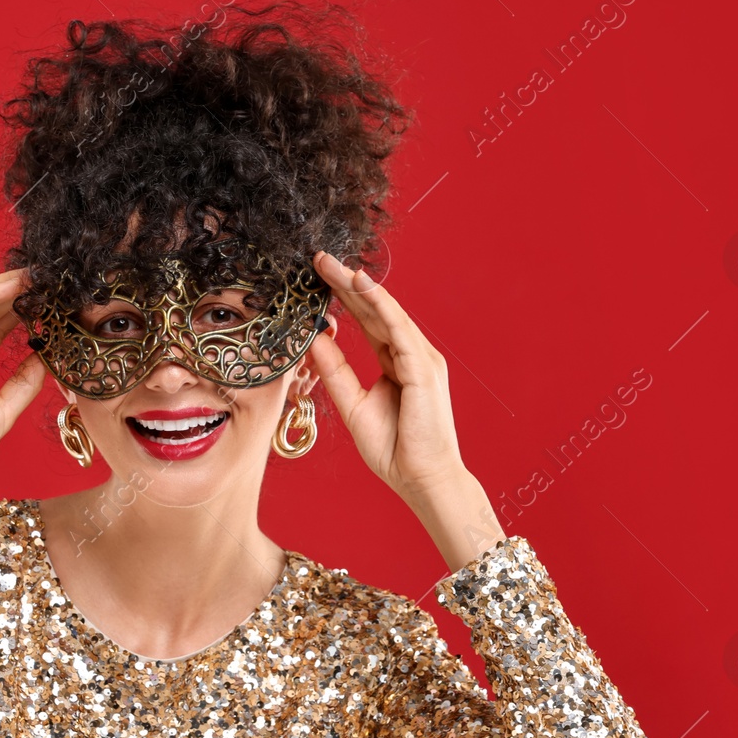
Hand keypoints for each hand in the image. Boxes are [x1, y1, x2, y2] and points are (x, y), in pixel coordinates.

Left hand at [304, 251, 467, 498]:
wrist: (421, 479)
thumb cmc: (393, 449)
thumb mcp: (353, 405)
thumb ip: (335, 372)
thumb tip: (314, 341)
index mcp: (396, 363)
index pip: (368, 322)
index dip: (344, 299)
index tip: (318, 278)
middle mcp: (411, 355)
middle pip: (375, 311)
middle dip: (347, 284)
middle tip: (319, 259)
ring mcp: (420, 359)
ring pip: (386, 313)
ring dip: (360, 287)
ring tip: (334, 265)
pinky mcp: (423, 369)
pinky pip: (399, 330)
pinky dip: (380, 306)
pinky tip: (362, 286)